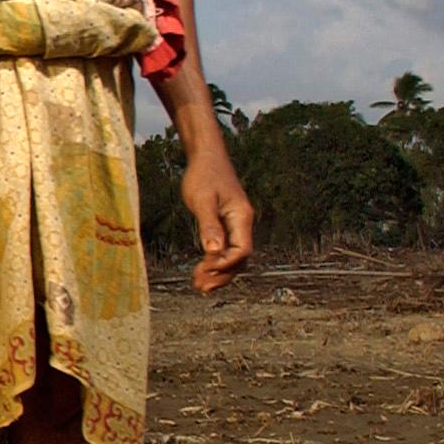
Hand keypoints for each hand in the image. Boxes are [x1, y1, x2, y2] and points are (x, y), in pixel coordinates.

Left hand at [181, 156, 252, 292]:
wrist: (206, 156)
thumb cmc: (203, 174)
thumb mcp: (202, 200)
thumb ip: (209, 225)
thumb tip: (214, 252)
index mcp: (241, 217)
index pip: (241, 250)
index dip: (224, 264)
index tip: (204, 268)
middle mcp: (243, 224)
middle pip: (239, 259)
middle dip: (221, 275)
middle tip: (200, 287)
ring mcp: (236, 225)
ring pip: (233, 257)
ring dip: (218, 273)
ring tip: (200, 286)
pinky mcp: (226, 224)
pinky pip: (226, 249)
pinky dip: (216, 262)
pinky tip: (203, 271)